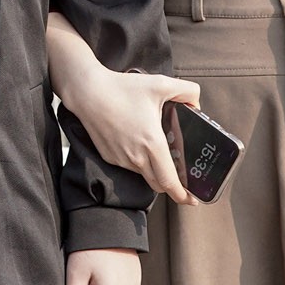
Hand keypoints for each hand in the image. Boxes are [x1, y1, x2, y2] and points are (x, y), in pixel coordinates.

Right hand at [66, 67, 205, 205]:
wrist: (88, 92)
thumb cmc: (121, 88)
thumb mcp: (160, 84)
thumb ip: (188, 91)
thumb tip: (197, 105)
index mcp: (152, 143)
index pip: (170, 181)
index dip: (183, 195)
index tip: (192, 200)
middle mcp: (136, 156)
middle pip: (159, 184)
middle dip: (172, 186)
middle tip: (182, 178)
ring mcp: (121, 158)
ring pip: (144, 174)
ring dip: (154, 170)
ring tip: (158, 152)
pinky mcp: (110, 156)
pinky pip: (130, 165)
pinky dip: (139, 161)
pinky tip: (138, 142)